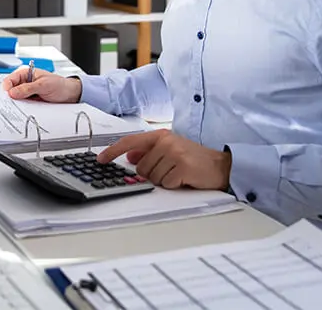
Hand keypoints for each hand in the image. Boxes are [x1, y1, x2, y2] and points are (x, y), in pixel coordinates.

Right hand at [2, 68, 81, 102]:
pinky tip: (24, 110)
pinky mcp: (30, 100)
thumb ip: (27, 88)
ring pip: (15, 98)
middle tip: (12, 104)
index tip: (8, 95)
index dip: (7, 87)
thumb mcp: (43, 85)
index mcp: (26, 73)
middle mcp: (24, 82)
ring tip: (20, 107)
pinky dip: (22, 108)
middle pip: (10, 90)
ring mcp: (26, 92)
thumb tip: (12, 92)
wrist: (70, 94)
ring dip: (17, 103)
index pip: (10, 79)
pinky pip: (22, 105)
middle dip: (10, 97)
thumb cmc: (59, 85)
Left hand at [97, 129, 230, 189]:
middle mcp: (166, 142)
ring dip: (164, 180)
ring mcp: (175, 153)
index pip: (130, 142)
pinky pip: (166, 183)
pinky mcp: (183, 167)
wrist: (220, 165)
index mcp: (160, 135)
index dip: (113, 151)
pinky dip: (174, 185)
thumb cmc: (193, 159)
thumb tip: (130, 157)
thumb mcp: (170, 150)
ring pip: (152, 177)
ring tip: (178, 173)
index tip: (100, 159)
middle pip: (141, 167)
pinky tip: (184, 178)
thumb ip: (149, 152)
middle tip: (169, 170)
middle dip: (152, 174)